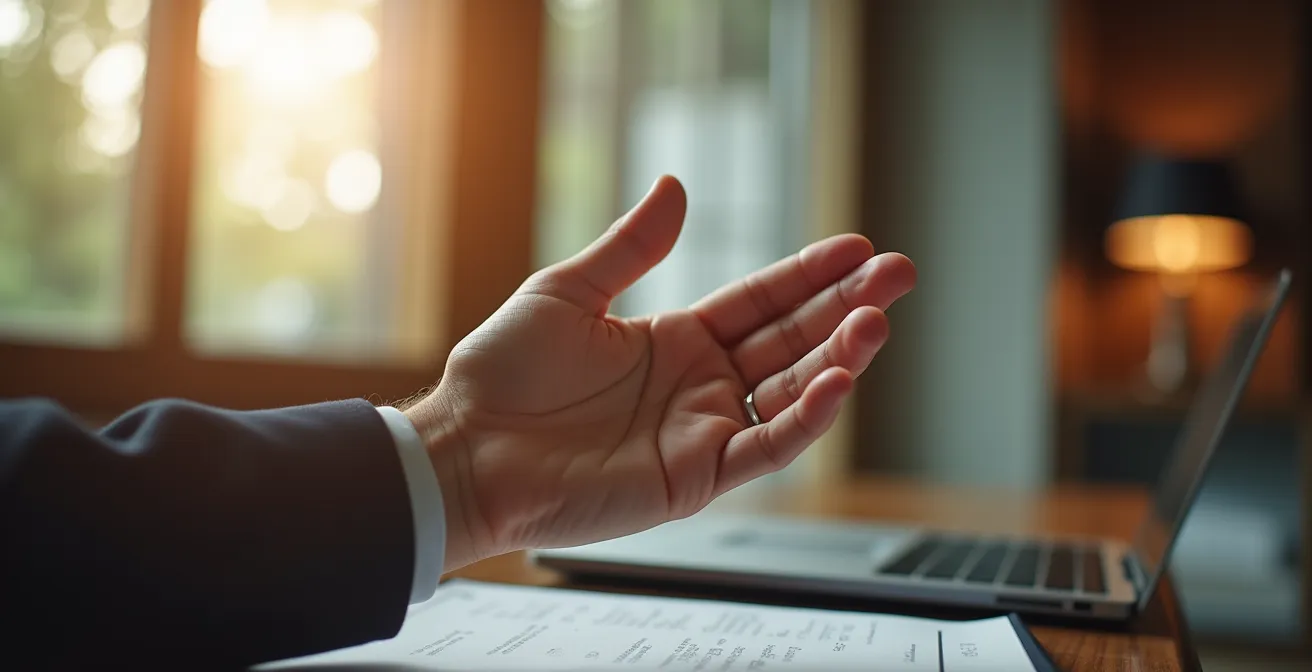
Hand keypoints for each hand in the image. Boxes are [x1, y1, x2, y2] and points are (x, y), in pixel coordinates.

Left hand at [404, 176, 914, 570]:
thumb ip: (632, 248)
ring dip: (837, 358)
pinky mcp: (696, 477)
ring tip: (876, 320)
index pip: (762, 302)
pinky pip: (764, 447)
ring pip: (791, 393)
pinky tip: (834, 384)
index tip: (857, 248)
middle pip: (791, 341)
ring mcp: (703, 431)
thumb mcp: (568, 292)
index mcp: (677, 339)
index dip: (810, 275)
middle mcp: (700, 385)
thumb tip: (675, 187)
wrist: (467, 450)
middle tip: (897, 273)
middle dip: (846, 307)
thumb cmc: (503, 374)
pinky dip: (804, 420)